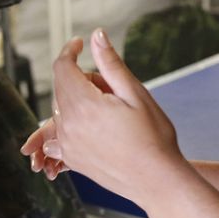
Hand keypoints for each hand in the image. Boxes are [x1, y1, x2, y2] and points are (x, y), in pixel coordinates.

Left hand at [23, 29, 183, 204]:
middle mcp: (69, 125)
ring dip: (79, 102)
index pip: (63, 67)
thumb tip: (96, 36)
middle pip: (63, 87)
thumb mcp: (136, 94)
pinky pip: (61, 132)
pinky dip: (73, 123)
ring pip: (62, 109)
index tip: (79, 44)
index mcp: (84, 105)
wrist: (158, 181)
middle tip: (113, 89)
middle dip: (83, 80)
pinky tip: (98, 129)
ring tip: (112, 113)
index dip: (70, 51)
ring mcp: (67, 144)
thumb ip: (111, 63)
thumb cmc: (154, 139)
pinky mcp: (71, 158)